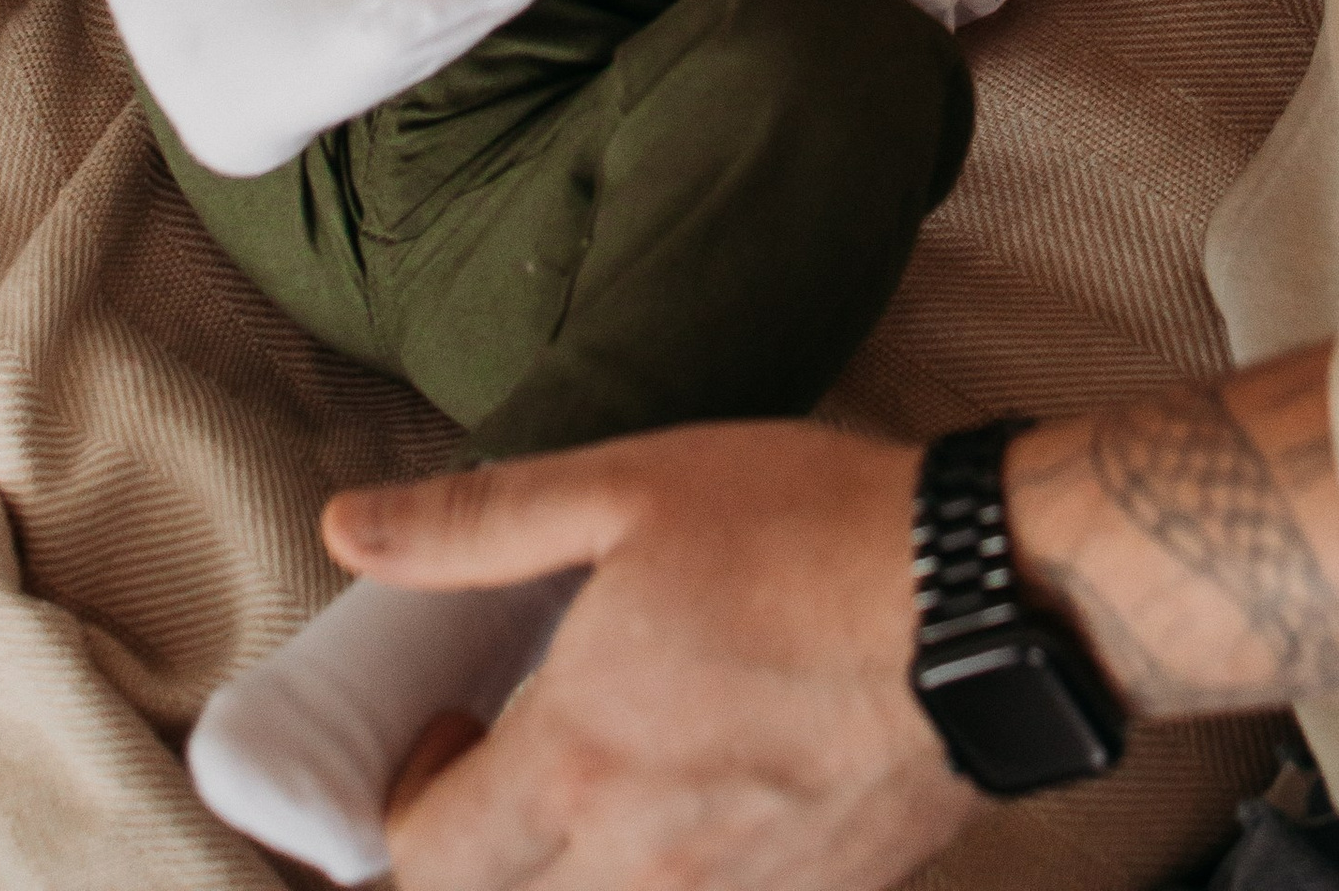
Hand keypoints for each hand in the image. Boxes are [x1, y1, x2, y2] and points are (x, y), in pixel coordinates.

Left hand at [321, 426, 975, 890]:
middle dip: (488, 852)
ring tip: (622, 768)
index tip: (446, 734)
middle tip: (518, 760)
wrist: (989, 604)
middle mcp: (641, 861)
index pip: (427, 859)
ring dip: (584, 864)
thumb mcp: (632, 487)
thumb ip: (478, 527)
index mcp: (580, 761)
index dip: (406, 805)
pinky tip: (717, 786)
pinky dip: (682, 871)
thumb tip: (349, 527)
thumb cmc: (814, 530)